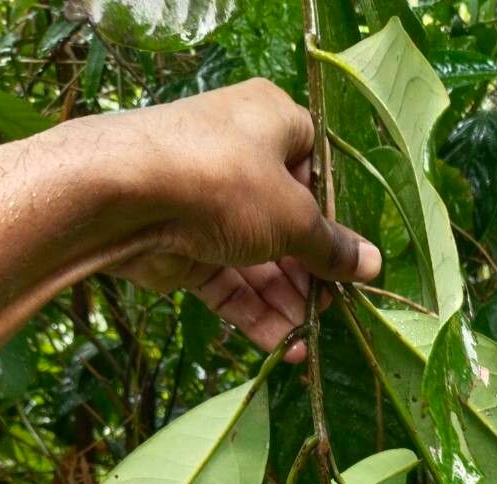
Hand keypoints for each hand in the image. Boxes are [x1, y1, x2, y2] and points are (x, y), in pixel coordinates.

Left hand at [104, 79, 381, 361]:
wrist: (123, 196)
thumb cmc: (225, 182)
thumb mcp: (293, 217)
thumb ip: (332, 248)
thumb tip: (373, 266)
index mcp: (271, 122)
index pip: (317, 165)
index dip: (337, 212)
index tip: (355, 255)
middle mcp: (240, 156)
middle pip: (288, 222)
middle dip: (311, 272)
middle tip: (335, 310)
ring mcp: (209, 204)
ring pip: (259, 259)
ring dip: (287, 302)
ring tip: (312, 340)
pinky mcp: (184, 245)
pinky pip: (229, 282)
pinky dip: (255, 313)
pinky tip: (285, 348)